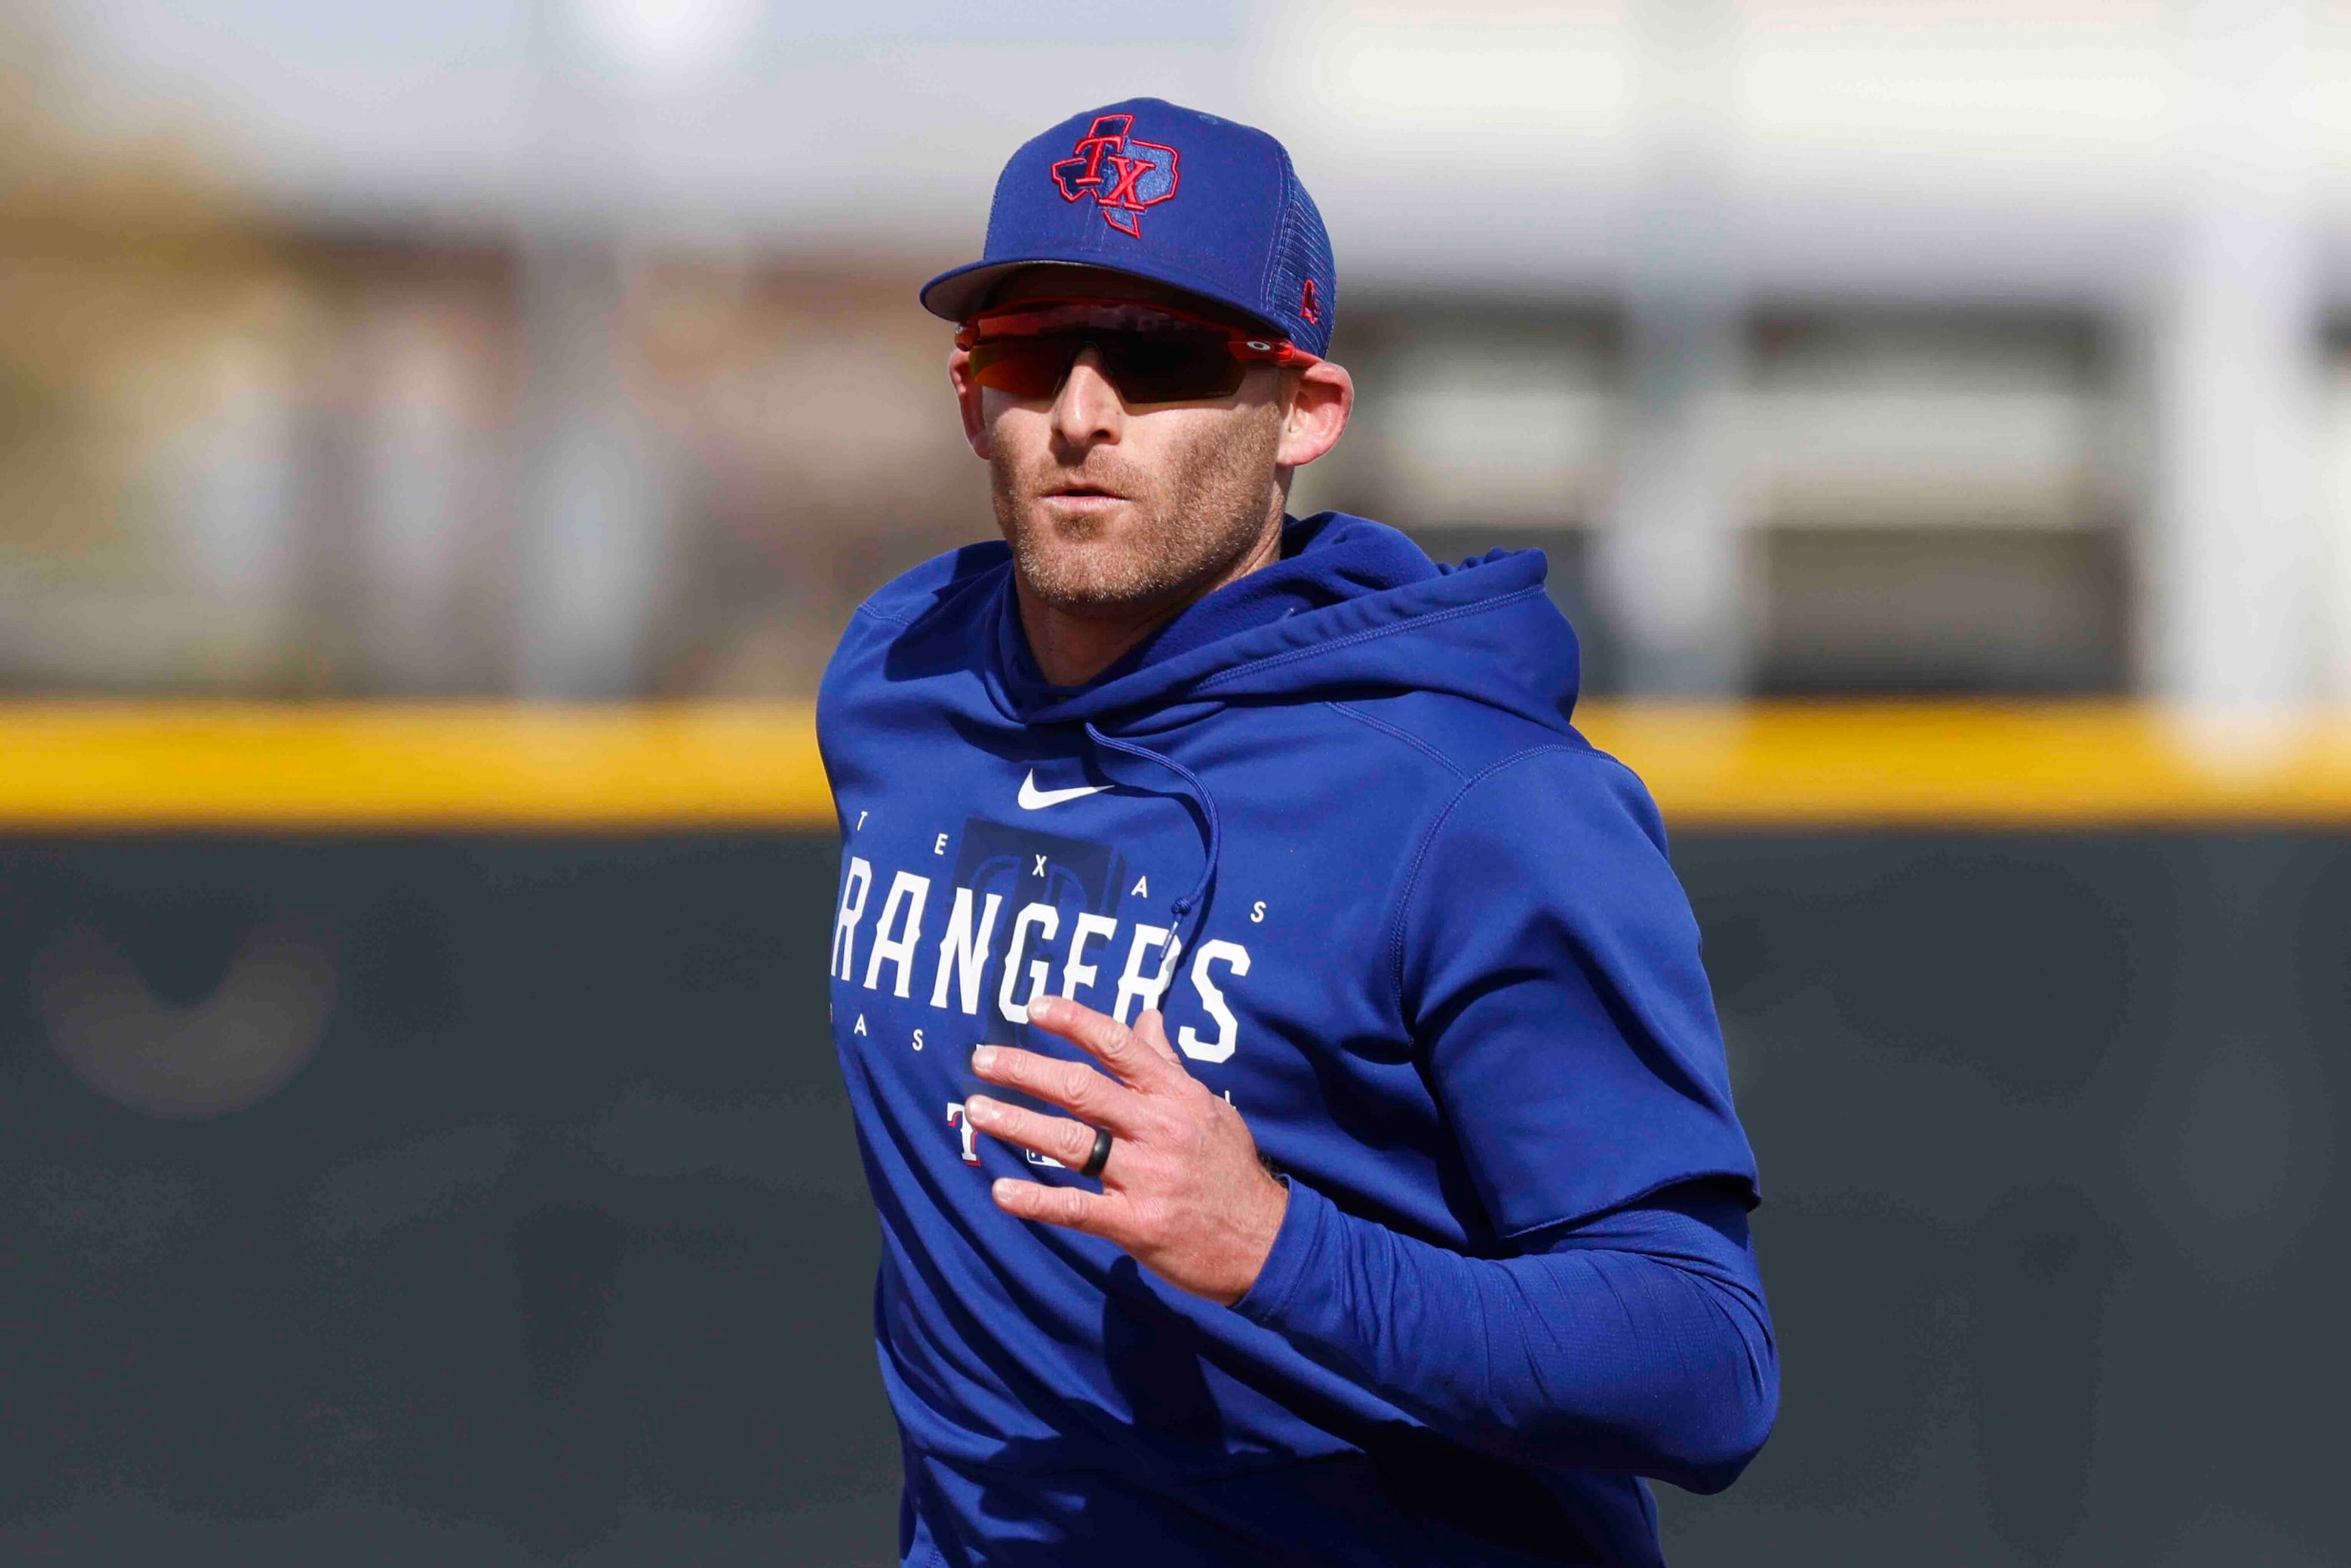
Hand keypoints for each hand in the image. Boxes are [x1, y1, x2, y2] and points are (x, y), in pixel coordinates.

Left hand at [963, 993, 1287, 1305]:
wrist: (1265, 1242)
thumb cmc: (1229, 1168)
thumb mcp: (1208, 1107)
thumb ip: (1167, 1064)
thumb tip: (1145, 1016)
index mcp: (1176, 1095)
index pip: (1118, 1046)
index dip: (1074, 1022)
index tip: (1034, 1007)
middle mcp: (1159, 1129)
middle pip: (1082, 1090)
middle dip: (1026, 1070)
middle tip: (982, 1059)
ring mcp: (1147, 1177)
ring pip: (1070, 1143)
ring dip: (1017, 1123)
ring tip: (976, 1111)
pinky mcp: (1137, 1225)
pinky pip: (1077, 1209)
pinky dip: (1036, 1200)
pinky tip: (1000, 1192)